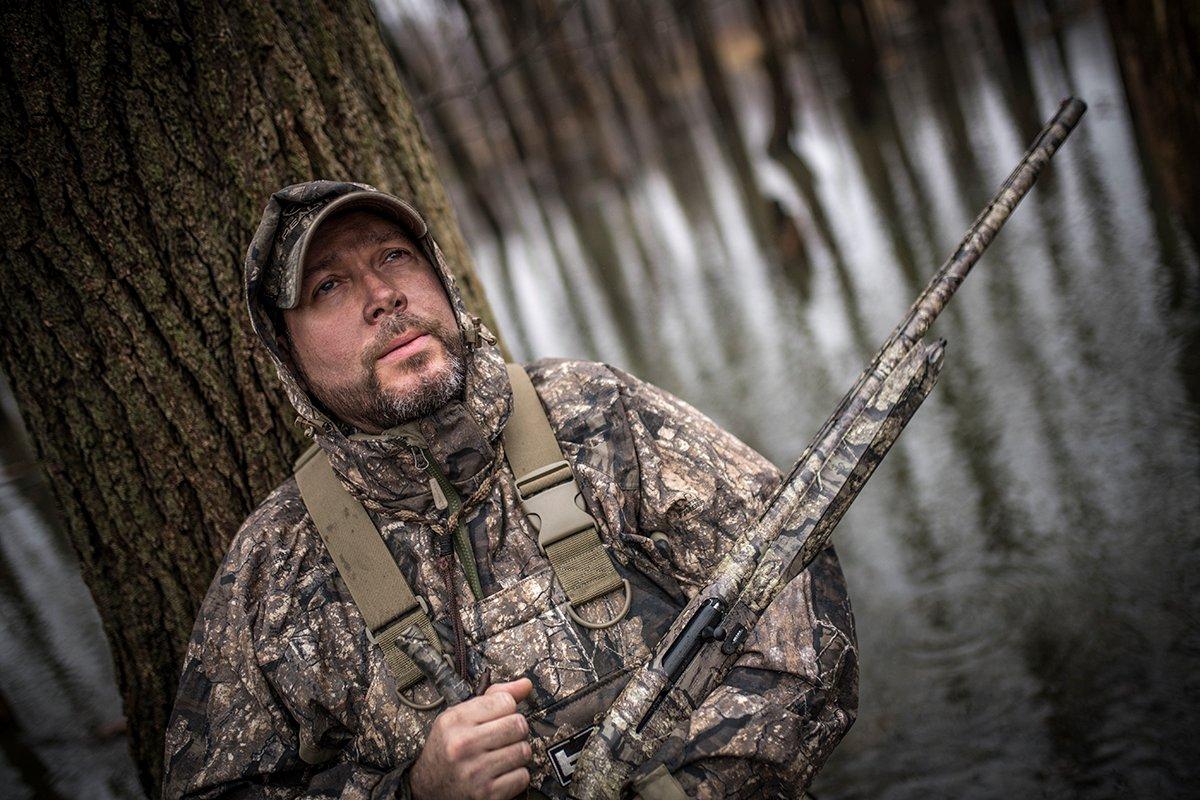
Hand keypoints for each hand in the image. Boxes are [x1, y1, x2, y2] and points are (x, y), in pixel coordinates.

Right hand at [408, 678, 533, 799]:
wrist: (428, 788)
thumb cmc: (447, 748)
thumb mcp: (459, 717)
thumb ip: (493, 697)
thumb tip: (526, 684)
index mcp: (455, 721)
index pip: (505, 701)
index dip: (506, 708)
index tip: (497, 717)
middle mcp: (463, 745)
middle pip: (518, 725)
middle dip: (515, 730)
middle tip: (503, 736)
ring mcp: (475, 772)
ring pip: (524, 751)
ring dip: (517, 753)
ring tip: (501, 755)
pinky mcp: (487, 794)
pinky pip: (522, 776)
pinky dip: (516, 775)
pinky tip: (500, 773)